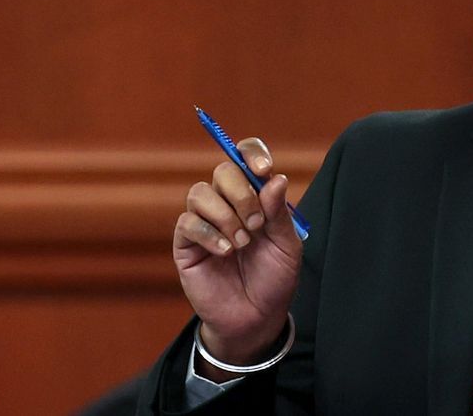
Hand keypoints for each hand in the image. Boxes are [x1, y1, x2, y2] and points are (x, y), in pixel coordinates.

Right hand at [174, 138, 301, 377]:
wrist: (256, 317)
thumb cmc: (274, 279)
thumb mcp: (286, 245)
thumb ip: (279, 213)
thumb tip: (275, 179)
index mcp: (255, 196)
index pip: (245, 158)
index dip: (252, 155)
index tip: (264, 170)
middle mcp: (228, 203)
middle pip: (223, 171)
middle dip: (242, 194)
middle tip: (257, 224)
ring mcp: (205, 222)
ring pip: (200, 193)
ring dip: (225, 216)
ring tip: (242, 243)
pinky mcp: (186, 244)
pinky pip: (187, 222)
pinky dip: (209, 235)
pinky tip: (225, 253)